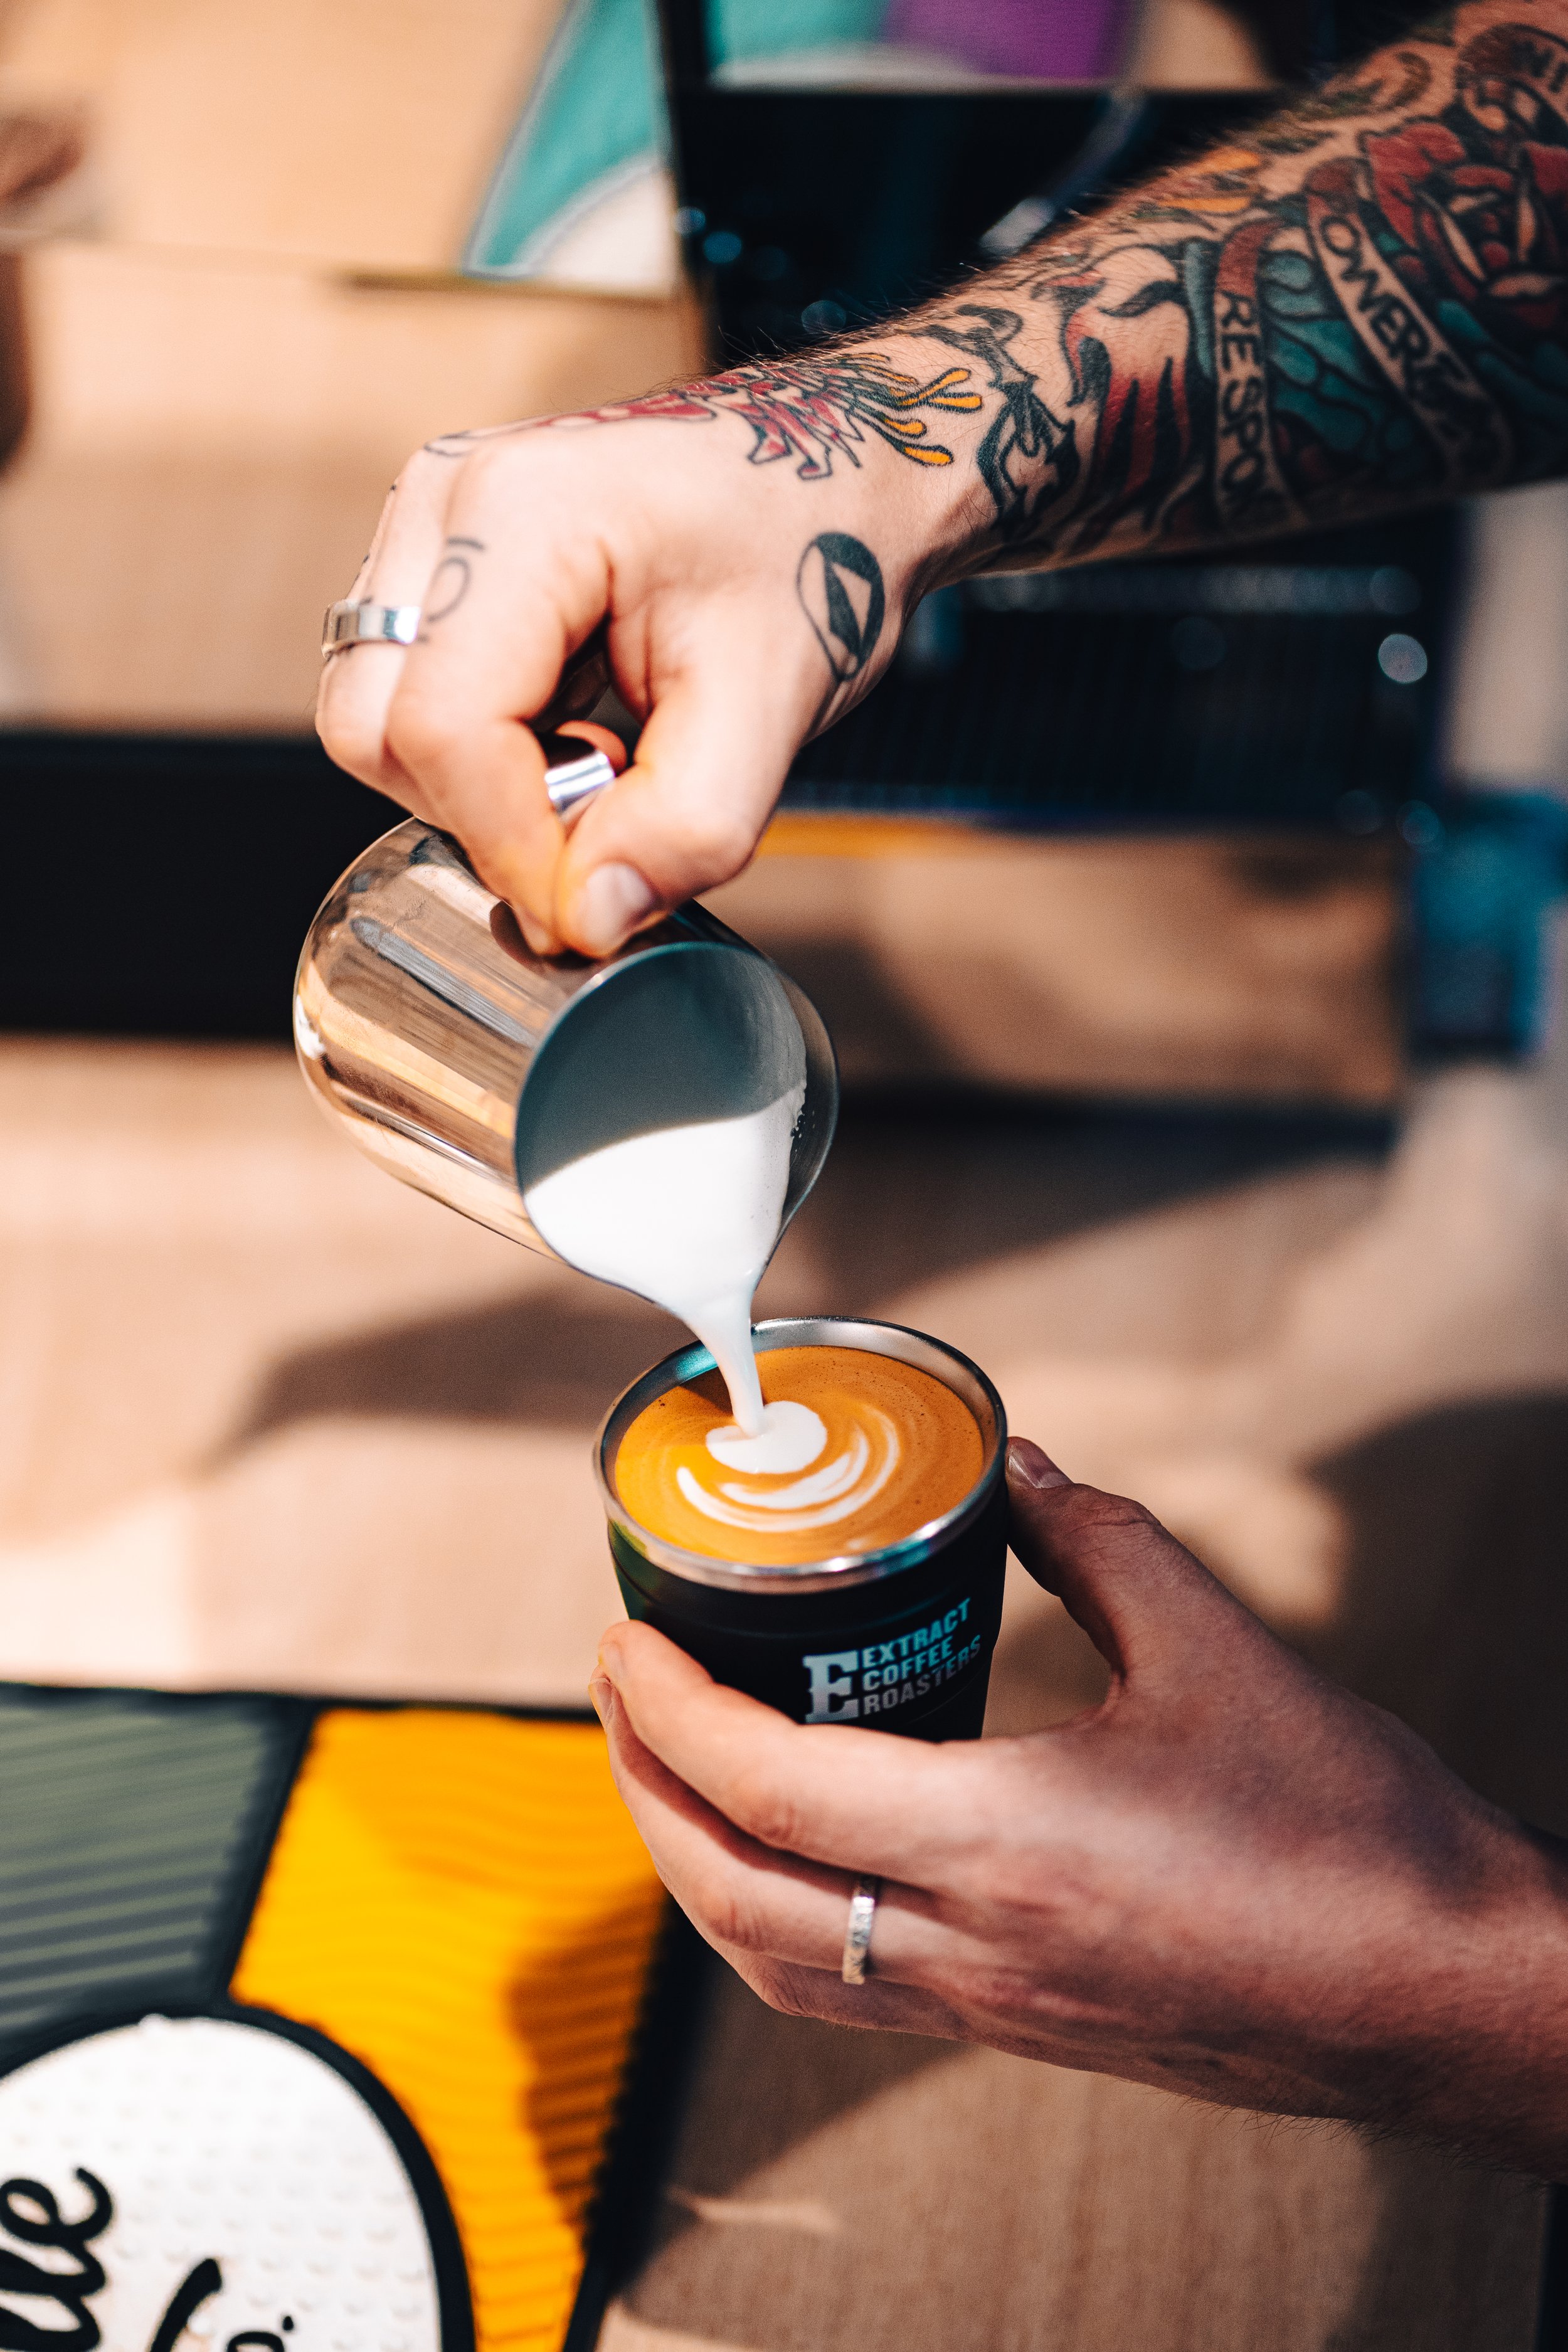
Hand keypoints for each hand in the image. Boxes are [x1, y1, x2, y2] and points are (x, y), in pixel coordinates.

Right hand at [316, 357, 978, 955]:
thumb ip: (687, 828)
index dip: (508, 843)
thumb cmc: (809, 551)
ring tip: (603, 755)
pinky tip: (574, 727)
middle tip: (610, 812)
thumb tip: (587, 921)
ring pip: (374, 724)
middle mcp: (447, 500)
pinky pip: (404, 702)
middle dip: (481, 814)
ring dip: (483, 786)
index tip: (591, 902)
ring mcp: (427, 525)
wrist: (828, 467)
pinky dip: (483, 754)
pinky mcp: (431, 564)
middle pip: (373, 728)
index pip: (442, 724)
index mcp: (523, 509)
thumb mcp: (774, 706)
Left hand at [590, 1440, 1567, 2175]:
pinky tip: (791, 1851)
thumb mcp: (1216, 1649)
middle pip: (731, 1894)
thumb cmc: (1348, 1834)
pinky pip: (844, 1990)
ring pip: (774, 1964)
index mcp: (1004, 1848)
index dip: (666, 1709)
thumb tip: (1023, 1471)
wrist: (1437, 1987)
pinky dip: (771, 1919)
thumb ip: (1099, 1543)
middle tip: (620, 1685)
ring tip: (673, 1765)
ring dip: (692, 1864)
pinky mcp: (1021, 2027)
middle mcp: (973, 1947)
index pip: (767, 1786)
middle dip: (639, 1787)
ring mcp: (991, 2006)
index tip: (622, 1639)